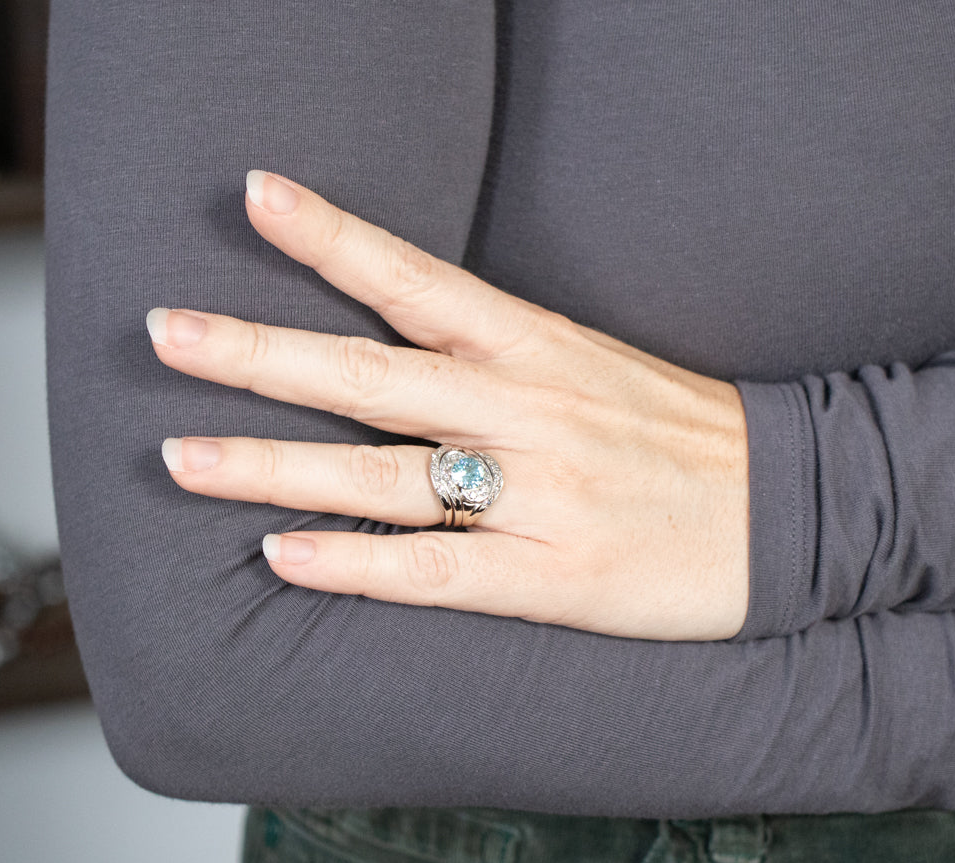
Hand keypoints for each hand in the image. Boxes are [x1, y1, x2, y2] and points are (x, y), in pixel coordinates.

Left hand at [147, 171, 749, 640]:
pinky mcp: (552, 574)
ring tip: (182, 458)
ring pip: (384, 475)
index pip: (419, 280)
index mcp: (541, 348)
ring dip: (275, 466)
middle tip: (166, 332)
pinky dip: (355, 563)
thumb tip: (410, 337)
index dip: (333, 237)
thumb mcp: (599, 364)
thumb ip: (505, 352)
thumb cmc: (685, 435)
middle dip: (262, 354)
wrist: (788, 510)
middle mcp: (528, 411)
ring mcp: (538, 494)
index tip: (256, 196)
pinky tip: (283, 557)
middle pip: (373, 376)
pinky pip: (435, 570)